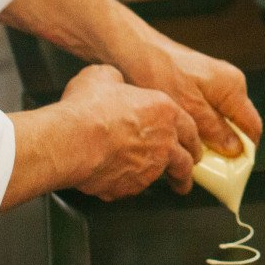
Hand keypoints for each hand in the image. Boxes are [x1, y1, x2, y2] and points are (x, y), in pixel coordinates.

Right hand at [58, 64, 203, 199]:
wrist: (73, 140)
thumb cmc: (89, 108)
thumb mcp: (104, 77)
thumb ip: (118, 81)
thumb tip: (113, 82)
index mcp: (164, 112)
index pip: (190, 128)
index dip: (191, 138)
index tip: (191, 145)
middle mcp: (164, 143)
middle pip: (185, 161)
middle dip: (186, 169)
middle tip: (184, 173)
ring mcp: (150, 169)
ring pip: (162, 178)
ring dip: (161, 180)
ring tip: (159, 185)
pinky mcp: (130, 188)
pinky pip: (130, 188)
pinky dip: (125, 184)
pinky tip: (115, 179)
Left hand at [120, 38, 261, 158]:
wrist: (131, 49)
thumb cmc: (156, 70)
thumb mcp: (188, 108)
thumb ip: (214, 129)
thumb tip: (234, 148)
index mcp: (232, 87)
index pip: (253, 126)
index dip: (246, 151)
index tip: (234, 170)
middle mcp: (227, 84)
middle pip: (237, 125)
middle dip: (225, 147)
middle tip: (208, 166)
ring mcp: (213, 85)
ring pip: (220, 121)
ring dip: (209, 139)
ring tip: (191, 152)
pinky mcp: (198, 86)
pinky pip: (207, 114)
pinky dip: (198, 128)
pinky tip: (182, 135)